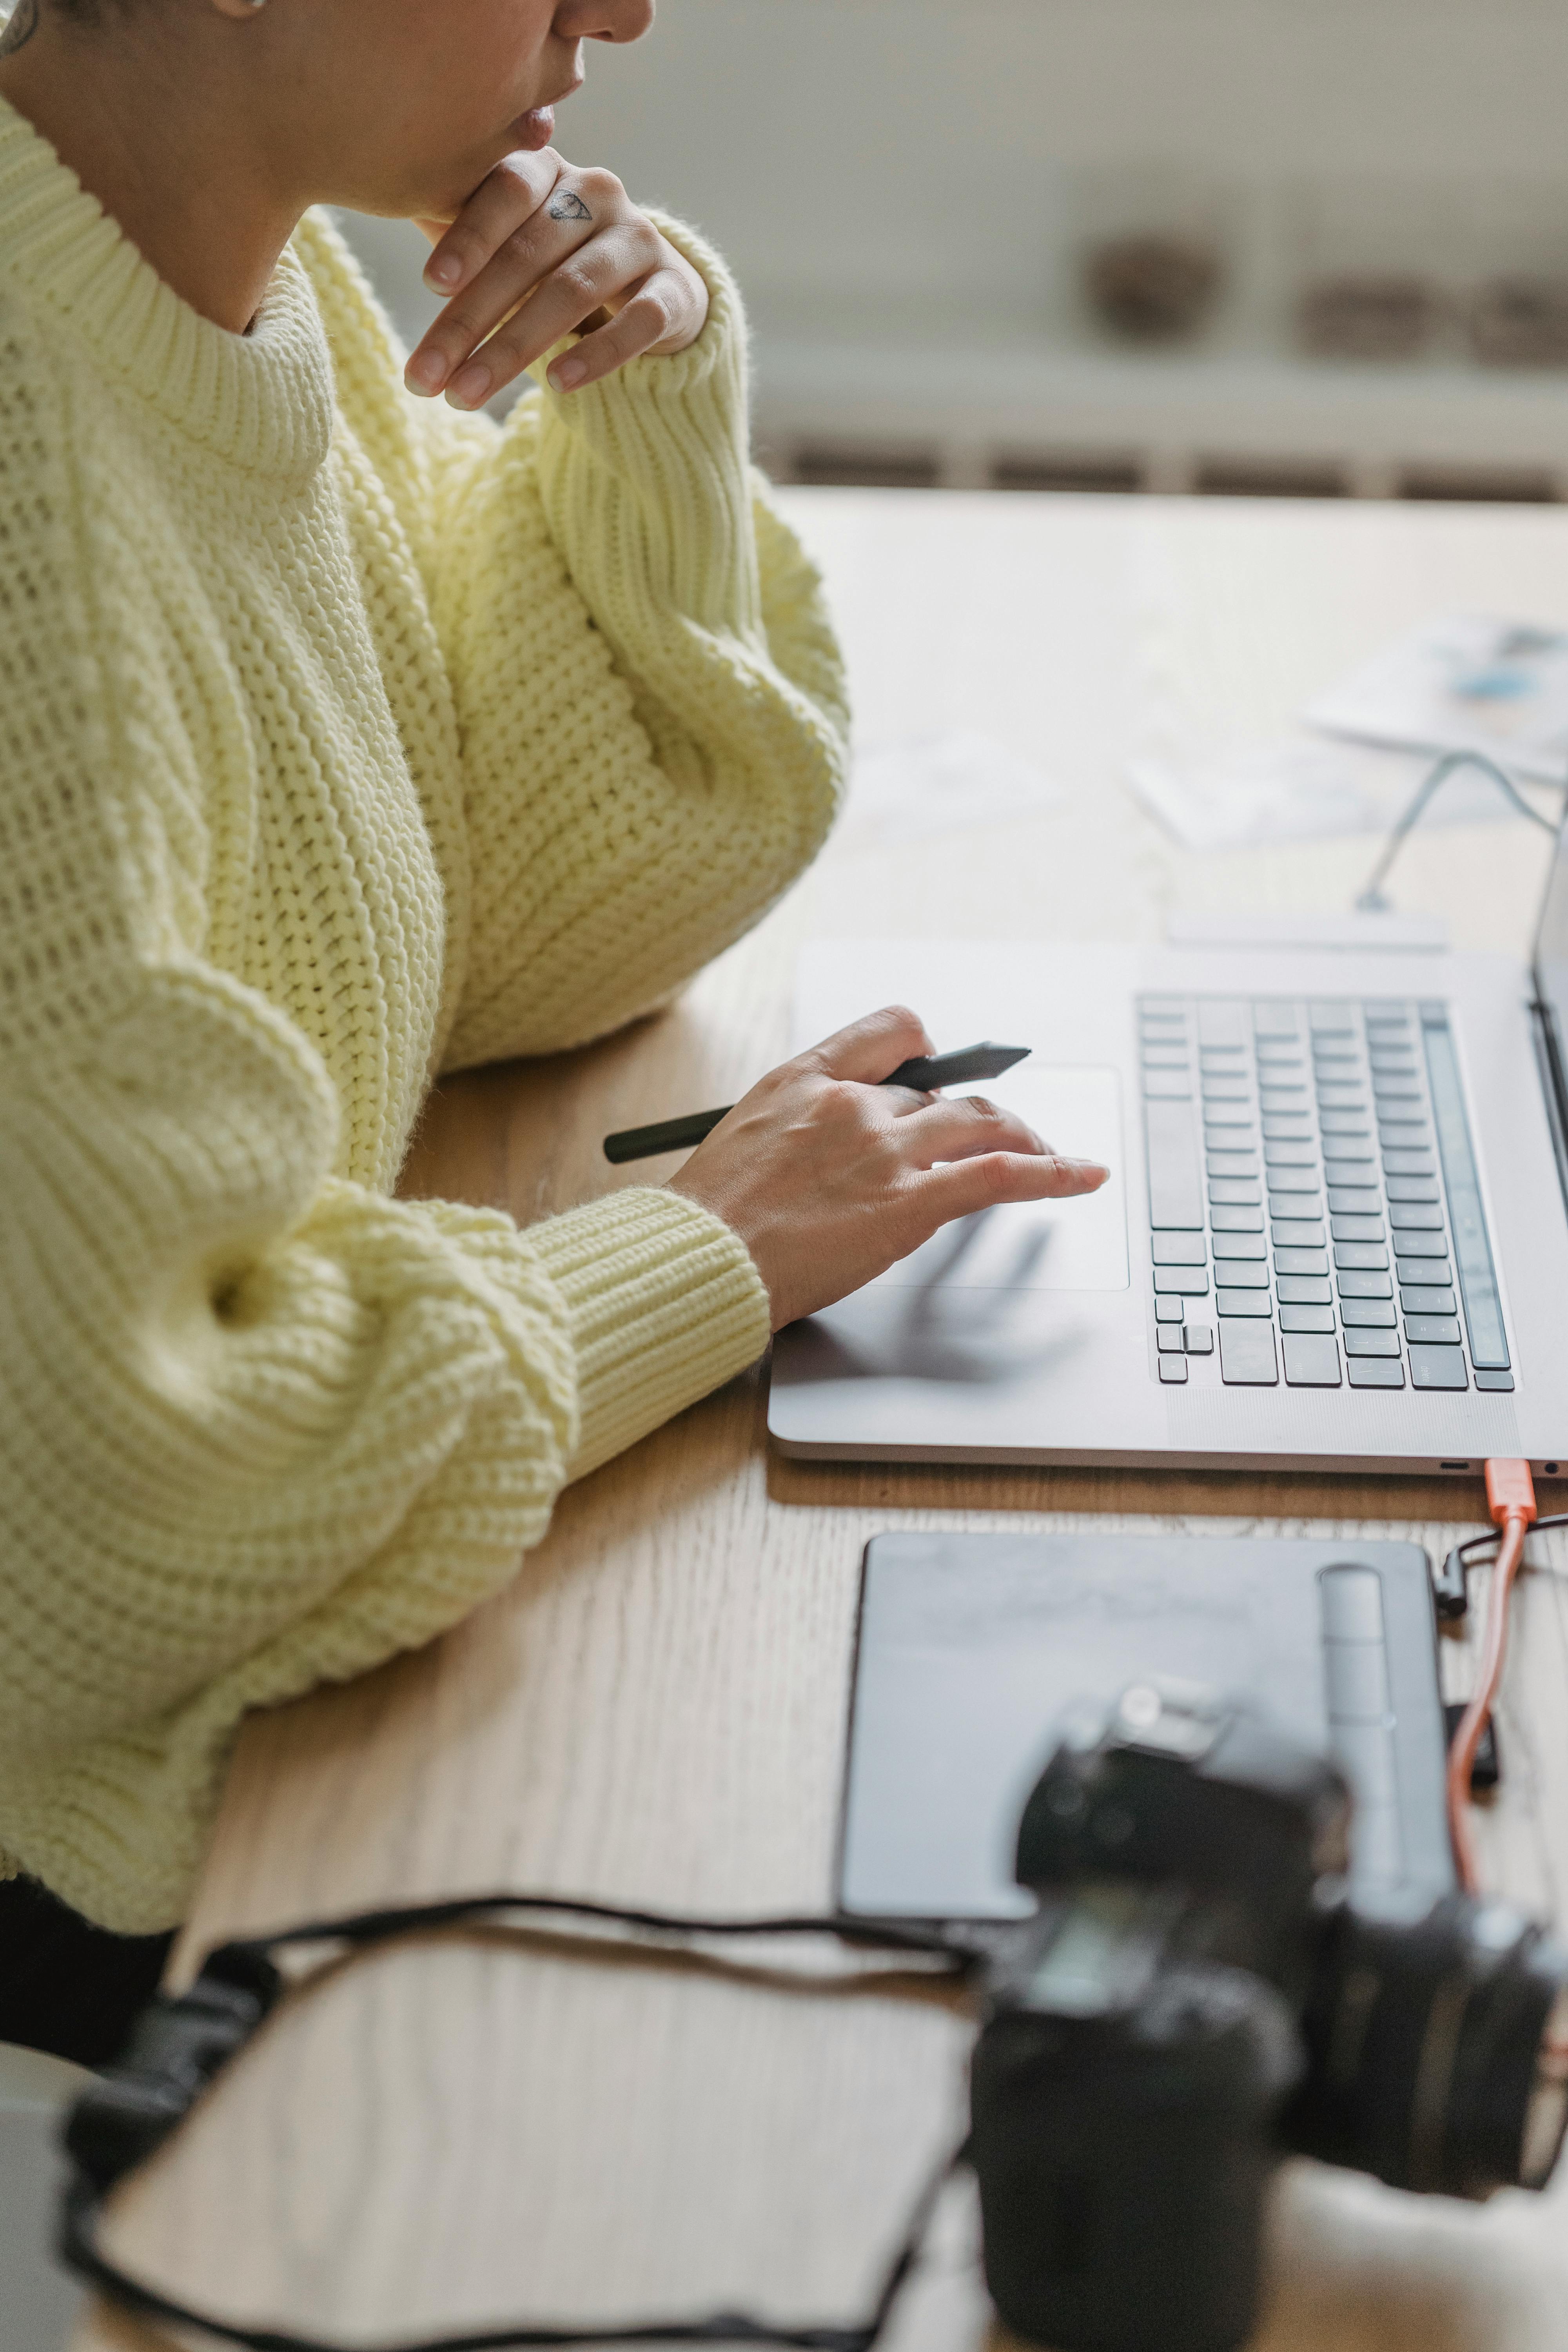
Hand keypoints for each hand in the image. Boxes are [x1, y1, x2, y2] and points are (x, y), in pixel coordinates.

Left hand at [404, 149, 709, 409]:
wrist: (653, 289)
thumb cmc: (555, 261)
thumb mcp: (508, 239)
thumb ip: (460, 227)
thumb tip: (386, 200)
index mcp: (551, 173)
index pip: (506, 191)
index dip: (469, 237)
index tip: (430, 286)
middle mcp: (598, 194)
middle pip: (529, 254)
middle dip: (471, 320)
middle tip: (425, 378)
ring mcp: (640, 241)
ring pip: (574, 291)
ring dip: (515, 348)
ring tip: (466, 395)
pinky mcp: (673, 292)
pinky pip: (637, 323)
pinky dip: (597, 355)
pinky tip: (558, 386)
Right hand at [668, 1006, 1110, 1331]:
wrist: (700, 1261)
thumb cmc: (711, 1219)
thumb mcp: (744, 1140)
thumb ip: (797, 1127)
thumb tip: (831, 1145)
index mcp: (805, 1079)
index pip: (890, 1032)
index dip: (925, 1050)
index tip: (937, 1071)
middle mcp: (853, 1104)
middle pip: (938, 1093)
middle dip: (966, 1116)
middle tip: (984, 1139)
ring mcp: (886, 1152)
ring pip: (981, 1121)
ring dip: (1023, 1135)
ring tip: (1047, 1152)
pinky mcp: (911, 1203)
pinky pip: (1001, 1175)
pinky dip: (1053, 1171)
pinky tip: (1084, 1174)